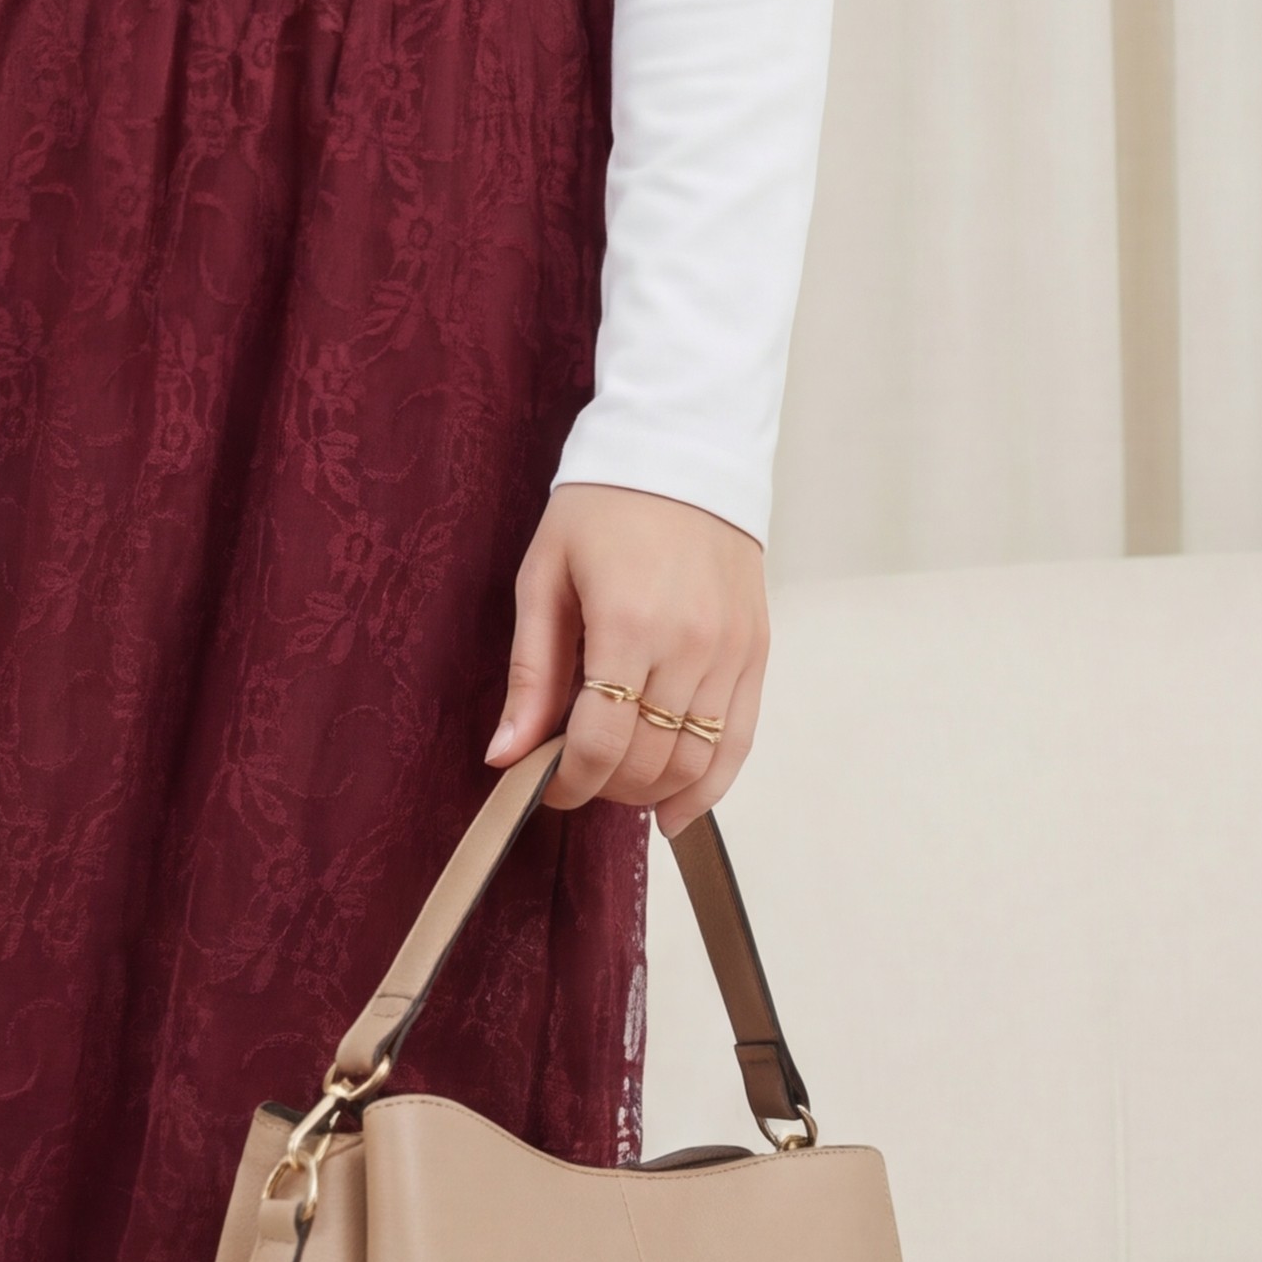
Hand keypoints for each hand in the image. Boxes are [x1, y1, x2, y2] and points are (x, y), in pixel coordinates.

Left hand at [486, 480, 766, 825]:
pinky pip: (739, 740)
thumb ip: (530, 674)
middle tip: (573, 776)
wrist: (683, 450)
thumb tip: (504, 754)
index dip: (567, 782)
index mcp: (629, 624)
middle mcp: (690, 645)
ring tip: (616, 783)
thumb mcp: (545, 578)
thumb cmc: (603, 506)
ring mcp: (732, 652)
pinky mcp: (757, 652)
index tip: (543, 785)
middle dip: (603, 787)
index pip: (601, 743)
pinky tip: (676, 811)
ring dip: (649, 791)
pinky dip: (708, 785)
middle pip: (648, 761)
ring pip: (694, 762)